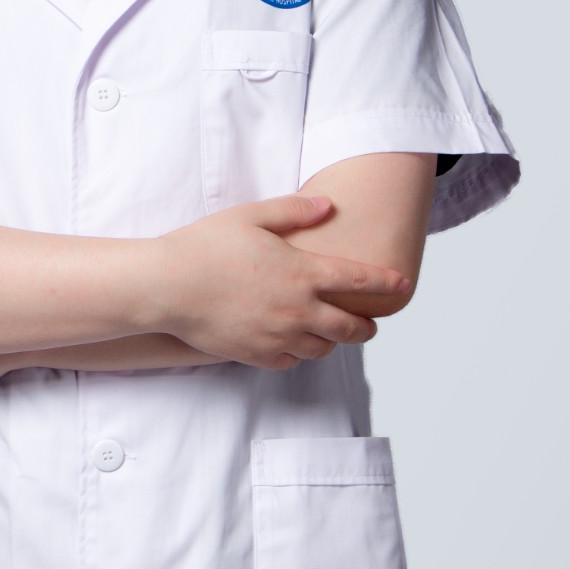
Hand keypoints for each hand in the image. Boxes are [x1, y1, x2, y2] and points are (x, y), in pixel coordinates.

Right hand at [152, 192, 412, 369]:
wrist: (167, 287)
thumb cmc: (205, 246)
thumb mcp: (251, 216)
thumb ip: (294, 210)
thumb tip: (327, 206)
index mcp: (303, 273)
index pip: (361, 281)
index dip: (386, 283)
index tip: (402, 285)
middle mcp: (298, 310)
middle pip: (351, 328)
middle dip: (366, 326)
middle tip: (368, 322)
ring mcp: (278, 336)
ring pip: (324, 349)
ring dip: (332, 340)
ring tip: (328, 331)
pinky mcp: (256, 354)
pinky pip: (292, 362)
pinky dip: (299, 354)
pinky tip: (292, 343)